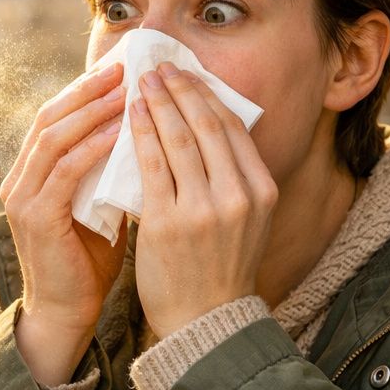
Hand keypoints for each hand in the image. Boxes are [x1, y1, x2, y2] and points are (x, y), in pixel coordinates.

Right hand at [0, 62, 127, 385]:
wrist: (68, 312)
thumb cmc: (88, 261)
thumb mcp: (99, 205)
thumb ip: (107, 172)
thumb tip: (145, 134)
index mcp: (31, 174)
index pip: (56, 118)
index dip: (86, 90)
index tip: (122, 69)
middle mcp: (19, 180)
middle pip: (50, 117)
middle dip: (88, 90)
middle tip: (125, 67)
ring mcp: (22, 198)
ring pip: (54, 137)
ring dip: (92, 110)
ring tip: (126, 90)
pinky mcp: (35, 217)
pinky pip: (65, 170)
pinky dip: (92, 146)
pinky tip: (120, 131)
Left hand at [130, 62, 277, 337]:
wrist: (206, 322)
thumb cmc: (219, 268)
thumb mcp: (245, 220)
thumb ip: (232, 178)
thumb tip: (206, 127)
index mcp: (261, 190)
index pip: (232, 127)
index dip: (206, 94)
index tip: (186, 73)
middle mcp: (237, 195)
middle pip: (205, 124)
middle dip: (180, 89)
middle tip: (158, 66)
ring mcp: (203, 208)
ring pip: (177, 139)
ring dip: (156, 103)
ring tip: (139, 82)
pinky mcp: (168, 223)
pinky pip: (150, 166)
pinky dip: (138, 135)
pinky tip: (128, 117)